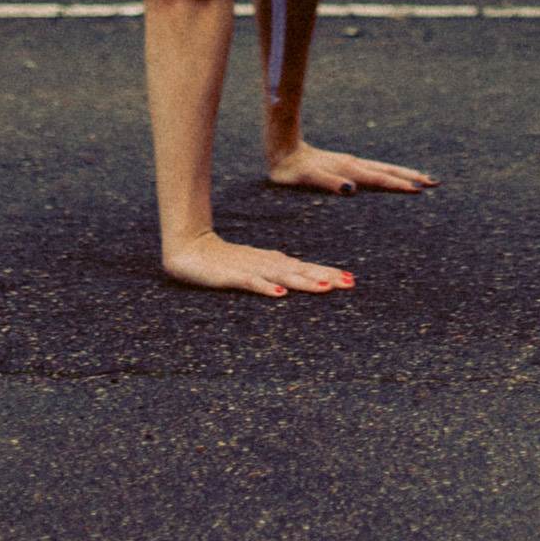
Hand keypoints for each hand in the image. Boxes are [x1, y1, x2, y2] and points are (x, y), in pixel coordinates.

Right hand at [161, 227, 355, 301]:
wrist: (189, 247)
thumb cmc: (223, 260)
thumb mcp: (253, 267)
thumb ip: (274, 271)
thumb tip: (298, 276)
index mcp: (272, 261)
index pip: (305, 268)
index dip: (327, 273)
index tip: (350, 279)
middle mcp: (266, 263)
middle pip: (300, 271)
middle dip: (325, 277)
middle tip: (349, 283)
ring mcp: (249, 268)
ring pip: (282, 276)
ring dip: (304, 282)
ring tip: (326, 288)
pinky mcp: (231, 276)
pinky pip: (251, 283)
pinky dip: (266, 287)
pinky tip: (280, 293)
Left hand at [264, 139, 435, 195]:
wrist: (281, 150)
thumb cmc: (292, 170)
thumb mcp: (307, 178)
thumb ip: (329, 183)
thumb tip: (351, 190)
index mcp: (348, 169)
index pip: (380, 178)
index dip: (399, 185)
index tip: (420, 189)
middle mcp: (353, 164)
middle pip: (388, 170)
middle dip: (411, 176)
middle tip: (434, 182)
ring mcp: (351, 163)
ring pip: (383, 168)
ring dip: (402, 173)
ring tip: (421, 177)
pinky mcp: (345, 164)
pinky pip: (373, 169)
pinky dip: (388, 173)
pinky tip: (391, 176)